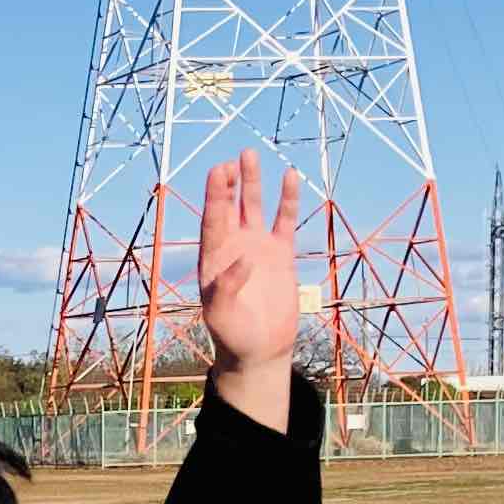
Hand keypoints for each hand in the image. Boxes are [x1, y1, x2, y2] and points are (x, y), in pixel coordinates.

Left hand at [195, 149, 306, 401]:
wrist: (260, 349)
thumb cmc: (233, 335)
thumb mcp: (221, 316)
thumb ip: (226, 289)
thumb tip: (242, 262)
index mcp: (213, 258)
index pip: (212, 220)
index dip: (214, 196)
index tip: (218, 171)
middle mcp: (233, 246)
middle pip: (230, 206)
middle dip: (229, 183)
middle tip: (233, 159)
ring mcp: (257, 247)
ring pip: (254, 207)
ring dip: (252, 182)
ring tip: (250, 154)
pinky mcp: (281, 254)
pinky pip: (284, 221)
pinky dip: (287, 200)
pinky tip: (290, 176)